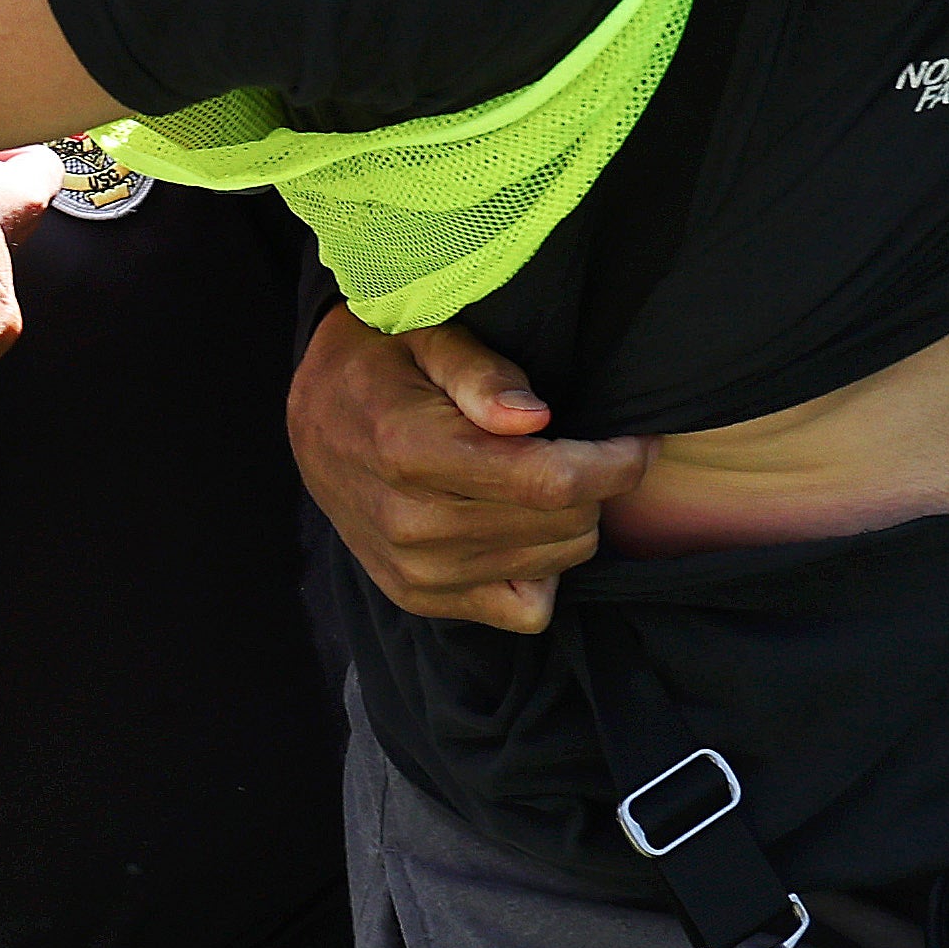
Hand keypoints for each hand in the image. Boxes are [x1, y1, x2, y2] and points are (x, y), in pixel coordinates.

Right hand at [287, 305, 651, 634]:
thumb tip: (535, 418)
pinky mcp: (421, 598)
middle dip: (596, 485)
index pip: (551, 481)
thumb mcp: (425, 336)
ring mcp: (417, 572)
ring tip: (550, 479)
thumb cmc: (377, 362)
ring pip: (555, 564)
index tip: (636, 440)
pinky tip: (524, 526)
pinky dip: (543, 572)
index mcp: (414, 451)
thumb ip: (479, 373)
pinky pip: (525, 611)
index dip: (614, 463)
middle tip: (585, 448)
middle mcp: (414, 523)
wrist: (311, 418)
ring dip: (572, 523)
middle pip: (563, 525)